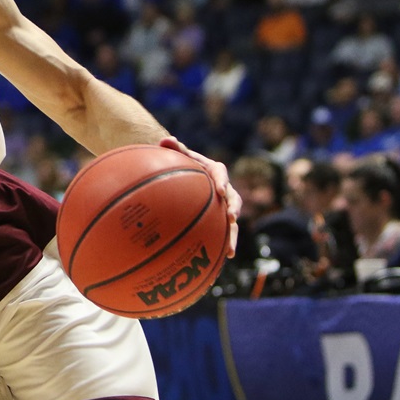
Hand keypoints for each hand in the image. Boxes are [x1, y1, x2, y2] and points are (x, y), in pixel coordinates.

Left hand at [160, 137, 241, 257]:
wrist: (189, 174)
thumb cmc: (183, 163)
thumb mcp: (179, 155)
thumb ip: (174, 148)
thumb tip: (165, 140)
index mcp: (215, 170)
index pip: (220, 173)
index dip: (221, 181)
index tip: (219, 189)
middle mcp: (223, 188)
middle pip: (233, 199)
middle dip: (234, 208)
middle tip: (232, 217)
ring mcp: (223, 204)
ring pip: (232, 221)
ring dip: (232, 234)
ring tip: (230, 250)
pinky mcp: (220, 218)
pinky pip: (224, 231)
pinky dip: (225, 243)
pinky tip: (224, 259)